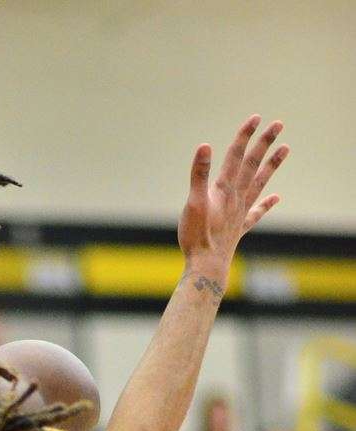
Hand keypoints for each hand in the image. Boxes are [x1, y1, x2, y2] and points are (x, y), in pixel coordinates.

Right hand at [178, 115, 288, 275]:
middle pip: (253, 164)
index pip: (236, 156)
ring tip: (286, 149)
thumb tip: (204, 146)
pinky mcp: (240, 226)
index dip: (245, 136)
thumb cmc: (197, 235)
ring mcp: (241, 211)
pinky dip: (267, 204)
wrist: (207, 264)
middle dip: (264, 143)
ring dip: (272, 165)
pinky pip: (257, 212)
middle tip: (277, 125)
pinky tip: (277, 198)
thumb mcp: (193, 201)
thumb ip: (199, 174)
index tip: (256, 118)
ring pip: (260, 182)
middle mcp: (237, 197)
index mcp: (224, 189)